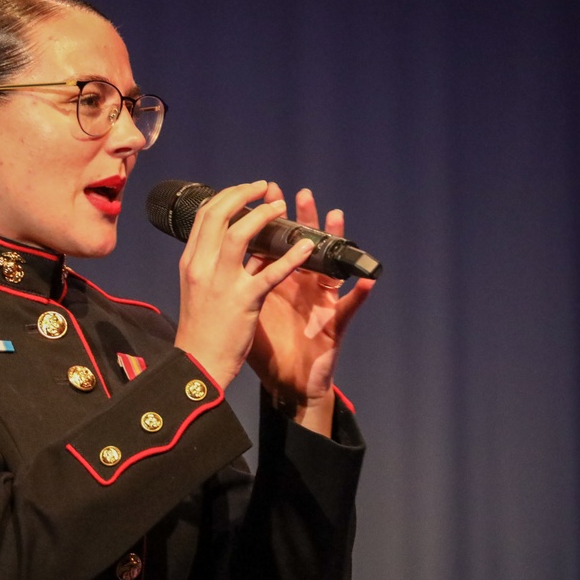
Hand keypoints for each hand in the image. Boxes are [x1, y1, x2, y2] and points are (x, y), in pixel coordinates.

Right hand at [173, 181, 316, 389]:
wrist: (198, 364)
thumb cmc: (200, 329)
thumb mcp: (198, 289)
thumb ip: (214, 264)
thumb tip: (236, 242)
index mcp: (191, 262)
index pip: (204, 216)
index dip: (227, 196)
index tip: (245, 190)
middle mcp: (202, 267)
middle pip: (219, 215)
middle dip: (243, 195)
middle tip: (263, 188)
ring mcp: (222, 283)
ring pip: (240, 234)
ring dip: (264, 215)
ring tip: (281, 207)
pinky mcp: (244, 301)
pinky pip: (270, 272)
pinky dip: (291, 256)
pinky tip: (306, 246)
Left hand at [246, 185, 374, 434]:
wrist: (287, 385)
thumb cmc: (268, 351)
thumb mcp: (248, 312)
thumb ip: (239, 285)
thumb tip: (212, 260)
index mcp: (277, 283)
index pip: (273, 243)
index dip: (265, 219)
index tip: (256, 193)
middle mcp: (302, 287)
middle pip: (304, 246)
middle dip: (302, 218)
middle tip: (299, 194)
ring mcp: (320, 303)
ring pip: (330, 265)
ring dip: (334, 240)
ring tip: (335, 216)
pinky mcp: (334, 324)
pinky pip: (350, 307)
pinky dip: (360, 293)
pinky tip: (368, 279)